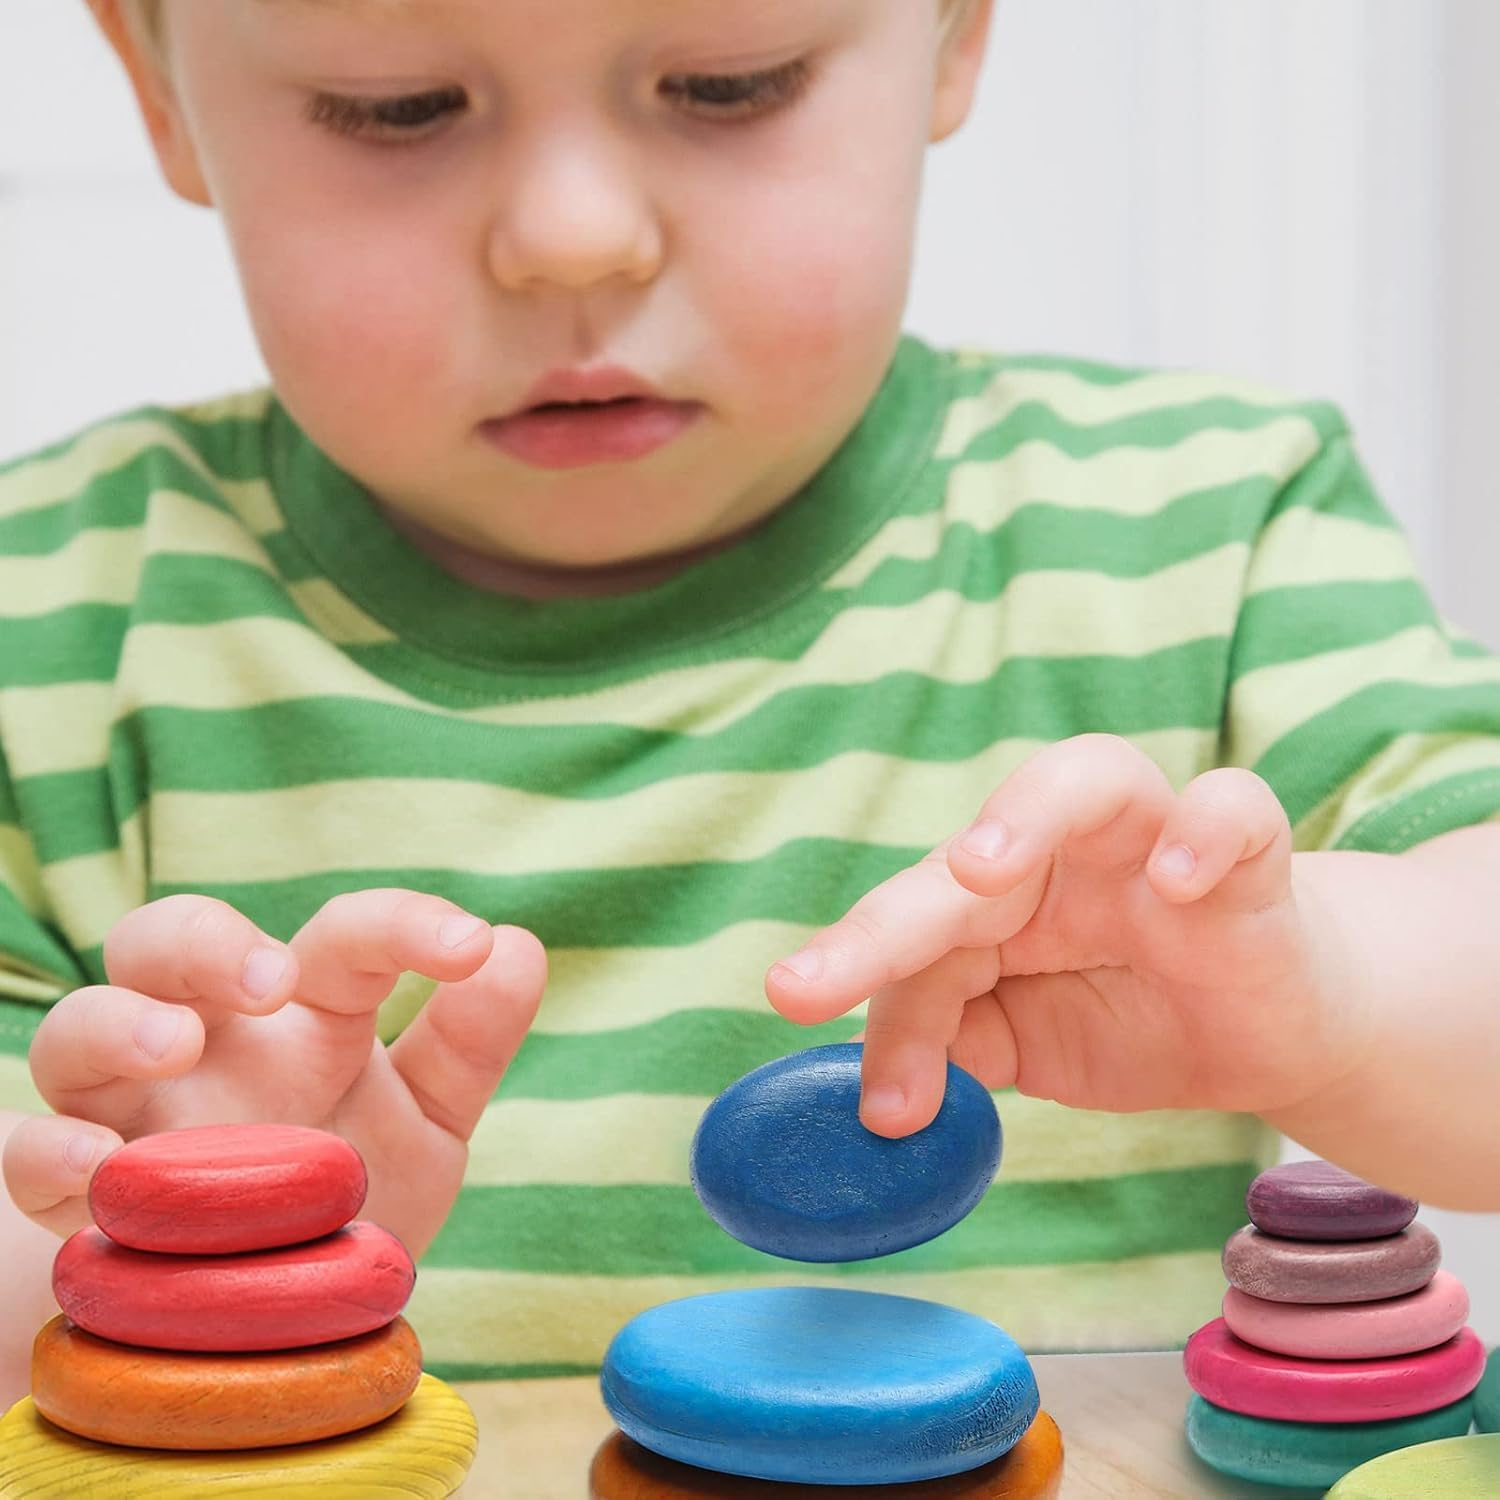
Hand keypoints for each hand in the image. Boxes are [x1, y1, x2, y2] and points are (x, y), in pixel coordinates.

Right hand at [2, 891, 545, 1255]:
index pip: (343, 939)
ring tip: (173, 1043)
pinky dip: (50, 1151)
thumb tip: (519, 946)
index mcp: (307, 1013)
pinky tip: (97, 1169)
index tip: (472, 944)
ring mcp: (135, 1112)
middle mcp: (213, 1042)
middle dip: (207, 941)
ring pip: (79, 1028)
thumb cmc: (347, 1184)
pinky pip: (32, 1151)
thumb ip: (468, 1041)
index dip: (405, 924)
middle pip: (169, 941)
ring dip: (117, 1022)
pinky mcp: (81, 1191)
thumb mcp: (425, 1119)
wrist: (270, 1309)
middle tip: (270, 981)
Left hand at [766, 735, 1364, 1137]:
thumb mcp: (1020, 1043)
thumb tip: (884, 1102)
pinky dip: (1206, 832)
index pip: (913, 920)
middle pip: (971, 851)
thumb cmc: (1126, 1017)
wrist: (1264, 1033)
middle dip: (893, 917)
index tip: (794, 1007)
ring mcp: (1151, 844)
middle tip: (822, 976)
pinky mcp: (1250, 861)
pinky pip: (1236, 807)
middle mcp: (1059, 851)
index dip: (855, 965)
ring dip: (1026, 811)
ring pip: (1092, 775)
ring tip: (980, 870)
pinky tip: (1176, 884)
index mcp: (994, 895)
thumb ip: (946, 1042)